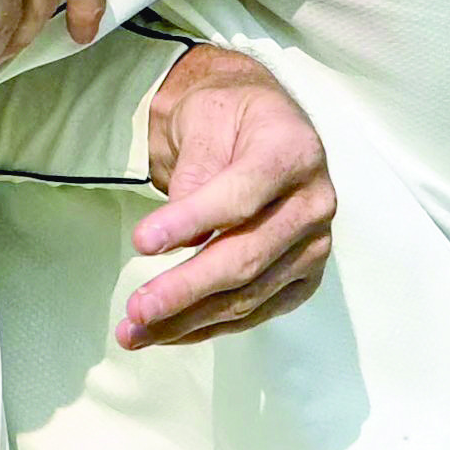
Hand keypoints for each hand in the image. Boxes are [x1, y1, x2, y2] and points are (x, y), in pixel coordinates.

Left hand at [121, 43, 334, 348]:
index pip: (242, 196)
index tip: (140, 243)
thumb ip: (193, 173)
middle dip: (186, 288)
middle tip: (136, 308)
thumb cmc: (227, 116)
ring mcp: (314, 244)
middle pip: (247, 256)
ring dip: (188, 320)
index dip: (191, 222)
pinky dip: (208, 327)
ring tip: (135, 331)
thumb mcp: (204, 118)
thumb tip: (176, 241)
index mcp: (294, 151)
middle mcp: (315, 201)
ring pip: (249, 296)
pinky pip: (255, 313)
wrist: (259, 125)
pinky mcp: (303, 277)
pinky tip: (168, 333)